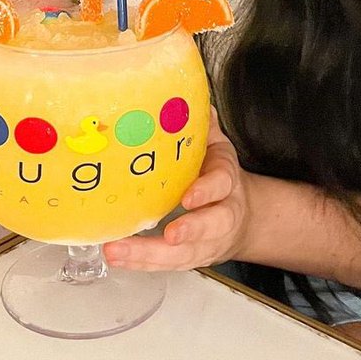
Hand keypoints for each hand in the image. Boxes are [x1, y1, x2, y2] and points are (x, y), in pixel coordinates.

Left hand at [104, 111, 250, 270]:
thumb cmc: (219, 177)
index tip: (189, 197)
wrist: (243, 218)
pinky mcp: (186, 257)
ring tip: (118, 251)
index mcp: (225, 181)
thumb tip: (185, 95)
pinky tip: (116, 256)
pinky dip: (140, 263)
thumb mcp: (216, 147)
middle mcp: (220, 215)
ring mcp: (204, 241)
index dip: (207, 191)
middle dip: (190, 232)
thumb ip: (202, 125)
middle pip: (210, 227)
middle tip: (167, 235)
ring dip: (149, 255)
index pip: (222, 185)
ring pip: (182, 254)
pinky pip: (165, 264)